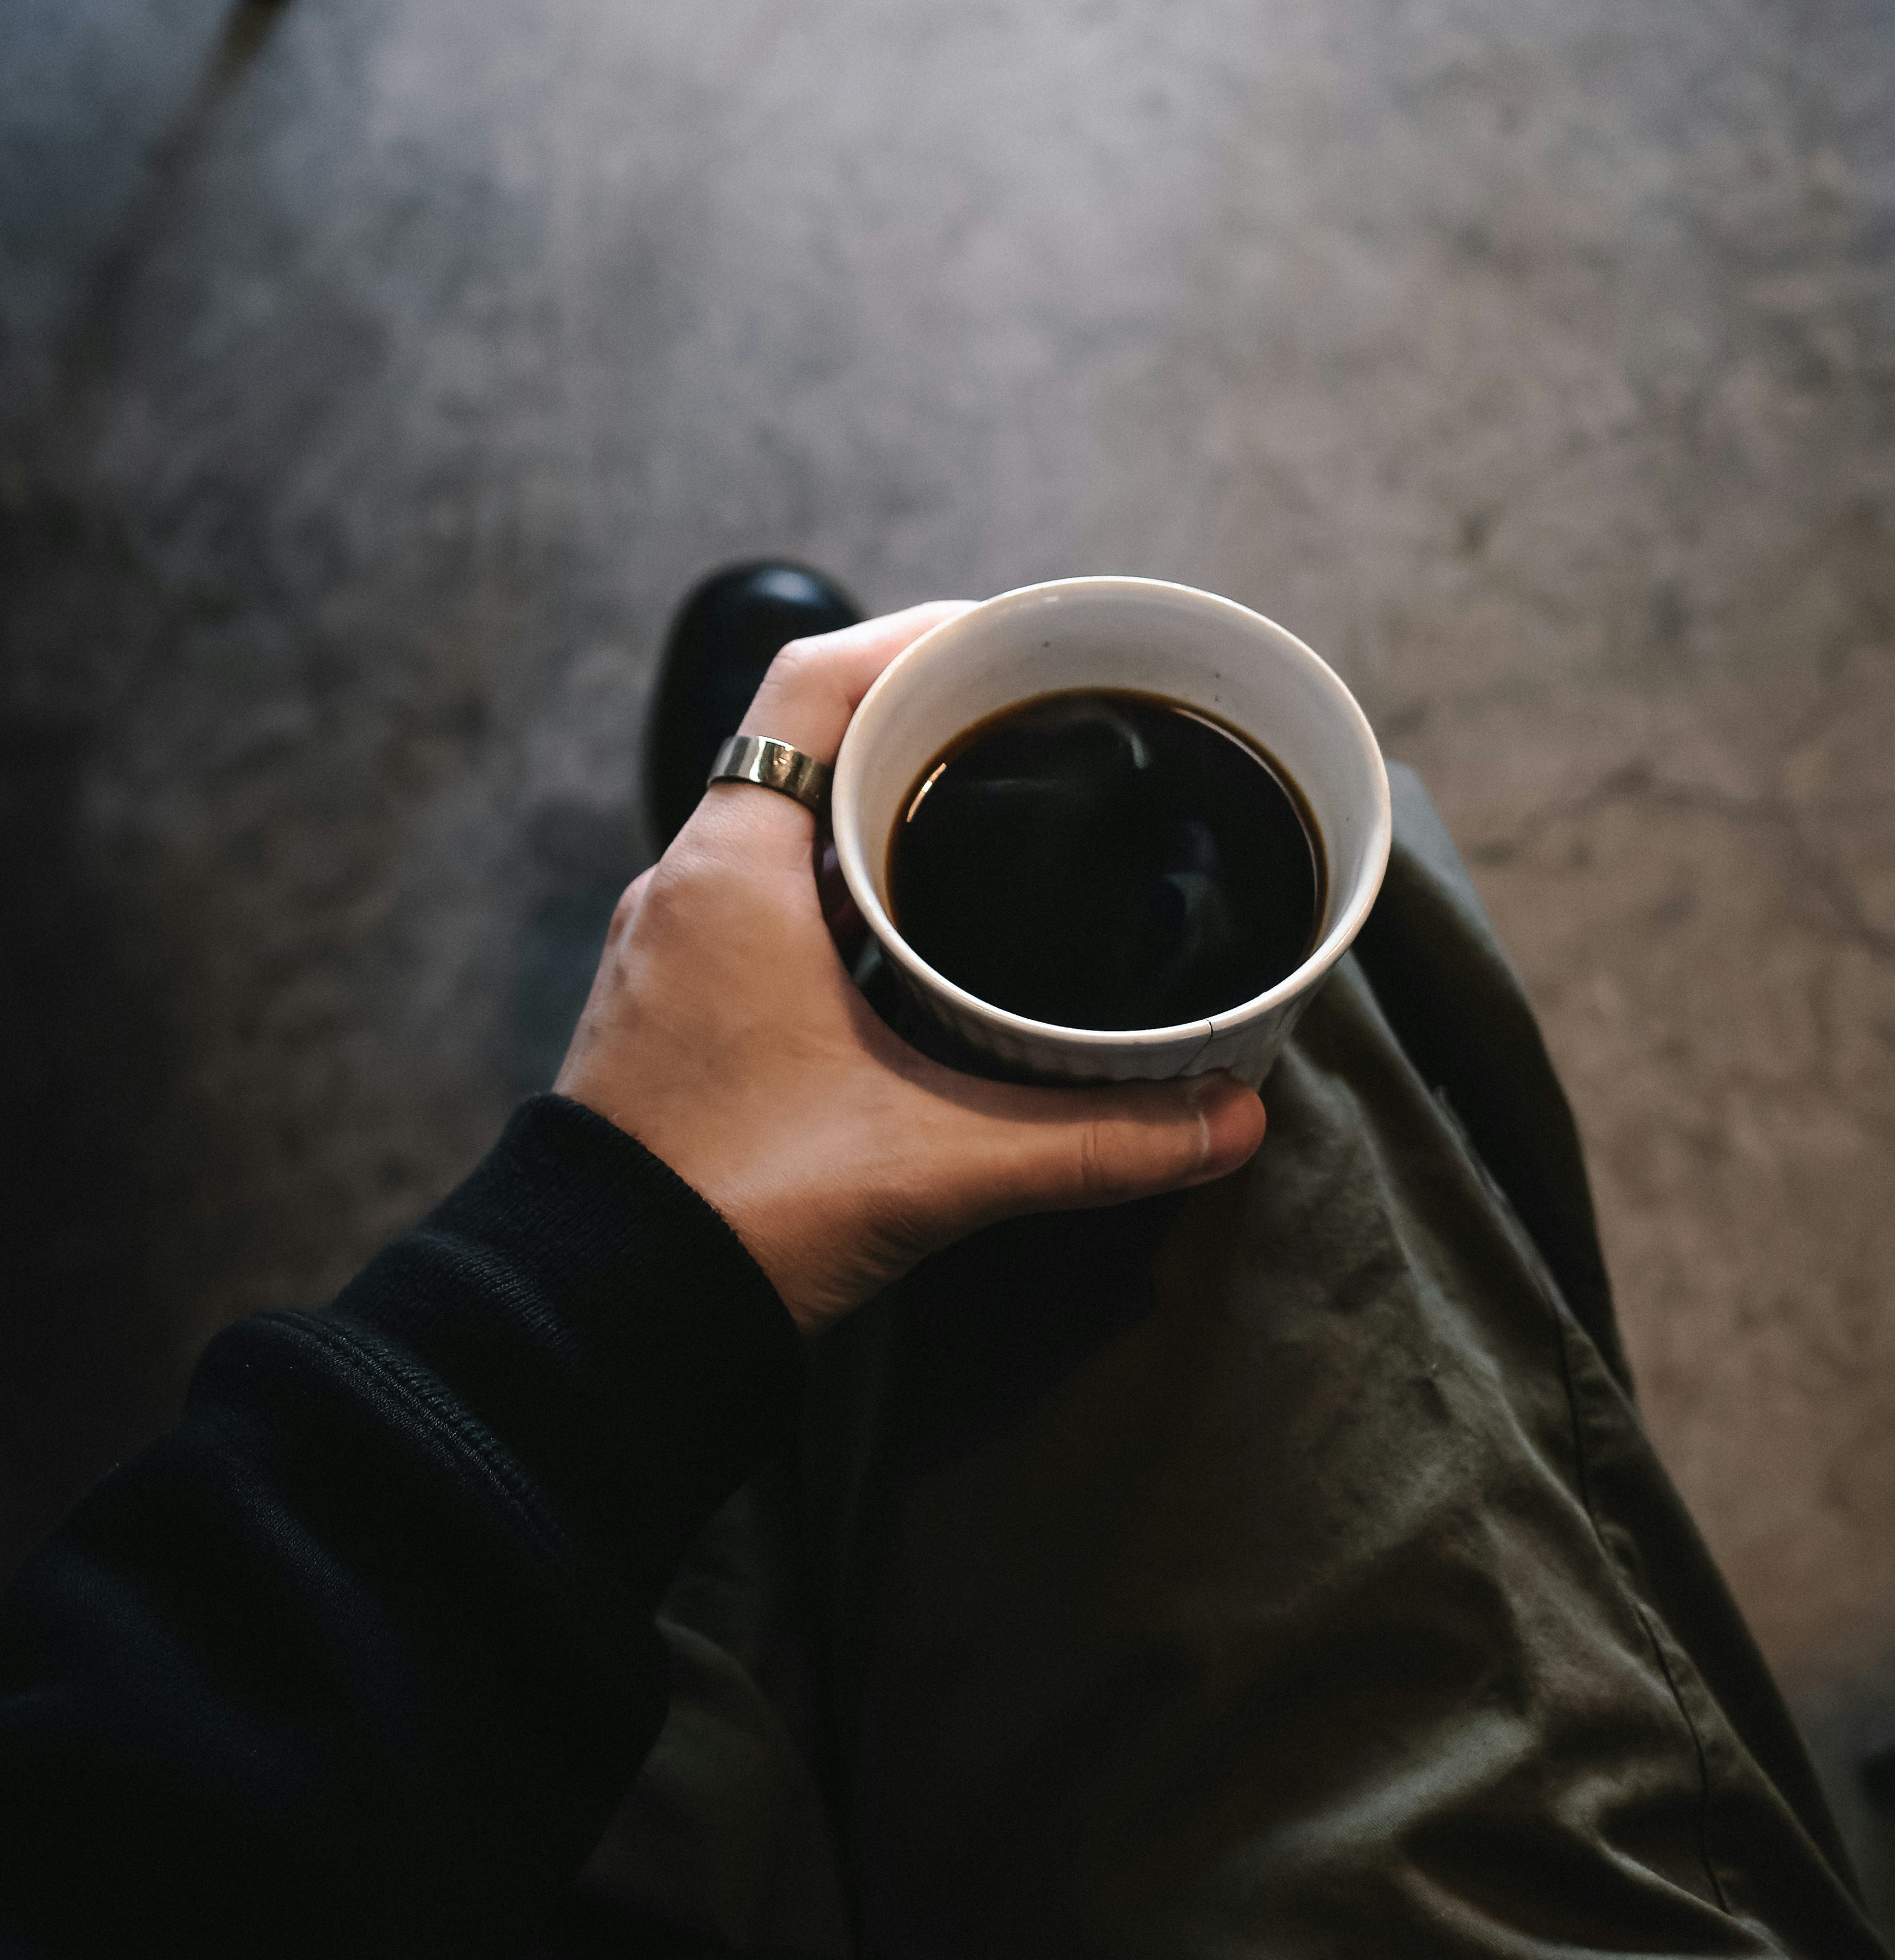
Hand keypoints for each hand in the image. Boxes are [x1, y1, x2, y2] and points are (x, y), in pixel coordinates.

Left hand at [557, 605, 1266, 1330]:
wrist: (598, 1321)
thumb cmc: (737, 1211)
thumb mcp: (938, 1163)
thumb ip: (1097, 1139)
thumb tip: (1230, 1122)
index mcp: (731, 867)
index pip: (814, 679)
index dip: (916, 638)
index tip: (1012, 645)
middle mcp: (687, 887)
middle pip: (810, 744)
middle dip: (923, 731)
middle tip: (1035, 734)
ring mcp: (672, 952)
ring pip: (785, 831)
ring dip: (880, 818)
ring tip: (998, 829)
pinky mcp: (675, 1015)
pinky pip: (764, 906)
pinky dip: (842, 897)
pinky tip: (920, 949)